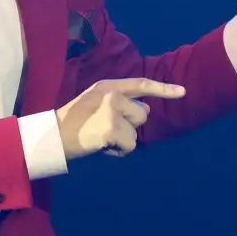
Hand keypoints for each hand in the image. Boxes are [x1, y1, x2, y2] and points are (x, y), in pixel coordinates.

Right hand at [55, 78, 185, 160]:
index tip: (183, 92)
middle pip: (142, 115)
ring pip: (137, 132)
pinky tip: (102, 146)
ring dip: (123, 140)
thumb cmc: (75, 123)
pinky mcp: (112, 128)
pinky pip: (130, 145)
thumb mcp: (96, 103)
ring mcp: (112, 110)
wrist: (53, 136)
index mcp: (107, 86)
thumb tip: (145, 111)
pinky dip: (119, 151)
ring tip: (102, 138)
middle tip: (104, 129)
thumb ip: (121, 103)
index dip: (163, 89)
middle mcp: (112, 95)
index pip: (141, 84)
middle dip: (129, 126)